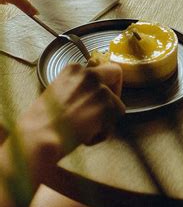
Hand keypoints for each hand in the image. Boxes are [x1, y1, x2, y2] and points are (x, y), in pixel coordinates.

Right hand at [17, 63, 124, 183]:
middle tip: (106, 109)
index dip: (102, 84)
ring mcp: (99, 89)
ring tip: (83, 131)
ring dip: (103, 121)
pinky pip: (114, 123)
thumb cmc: (42, 121)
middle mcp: (89, 74)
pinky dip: (101, 134)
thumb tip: (91, 95)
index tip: (98, 96)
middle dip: (116, 91)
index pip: (99, 69)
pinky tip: (84, 137)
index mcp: (73, 69)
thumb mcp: (57, 92)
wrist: (40, 135)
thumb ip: (76, 88)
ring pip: (117, 105)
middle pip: (115, 73)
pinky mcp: (106, 106)